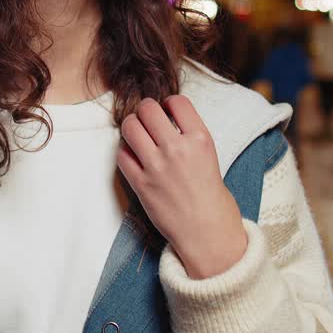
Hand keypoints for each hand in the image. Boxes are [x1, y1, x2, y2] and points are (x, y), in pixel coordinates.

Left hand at [117, 95, 247, 278]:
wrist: (208, 232)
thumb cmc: (210, 195)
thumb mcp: (209, 155)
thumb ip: (188, 134)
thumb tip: (165, 116)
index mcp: (200, 139)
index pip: (177, 101)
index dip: (168, 103)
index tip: (167, 111)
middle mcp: (177, 149)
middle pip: (148, 108)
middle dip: (146, 111)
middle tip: (148, 120)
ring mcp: (156, 167)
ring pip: (130, 126)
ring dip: (132, 127)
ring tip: (138, 135)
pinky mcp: (141, 184)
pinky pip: (121, 154)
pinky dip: (125, 152)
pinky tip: (135, 156)